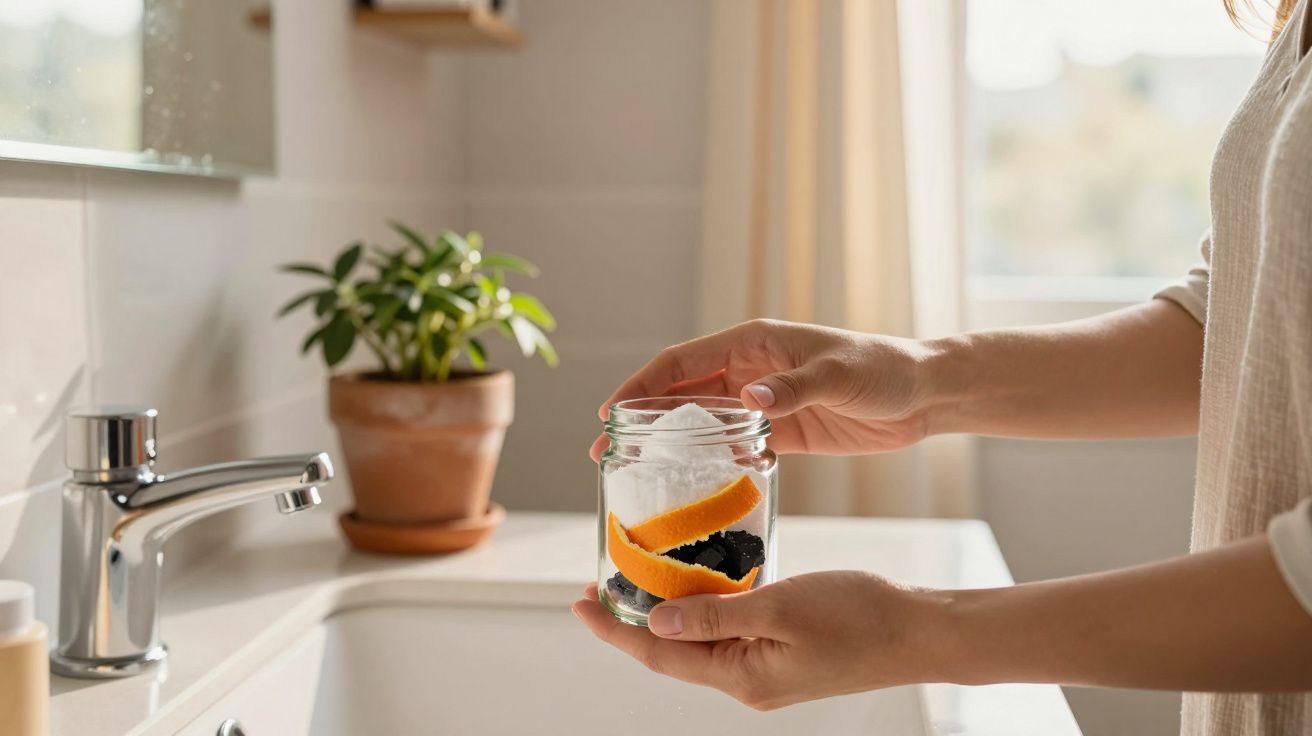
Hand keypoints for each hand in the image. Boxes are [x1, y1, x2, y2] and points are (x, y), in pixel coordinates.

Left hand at [571, 572, 946, 709]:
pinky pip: (729, 633)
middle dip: (633, 620)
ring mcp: (766, 670)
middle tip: (601, 583)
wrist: (921, 631)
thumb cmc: (860, 618)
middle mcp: (747, 681)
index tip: (580, 603)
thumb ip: (715, 614)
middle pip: (673, 652)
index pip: (659, 654)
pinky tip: (698, 584)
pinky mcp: (783, 654)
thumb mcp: (780, 607)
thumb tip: (657, 620)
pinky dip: (706, 609)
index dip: (614, 629)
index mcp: (742, 676)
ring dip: (669, 613)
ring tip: (639, 579)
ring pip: (700, 641)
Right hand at [590, 319, 934, 460]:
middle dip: (640, 419)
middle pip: (681, 393)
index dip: (642, 385)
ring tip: (632, 473)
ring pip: (701, 422)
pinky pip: (733, 446)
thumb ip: (794, 387)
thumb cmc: (883, 370)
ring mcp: (762, 401)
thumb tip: (750, 398)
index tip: (609, 412)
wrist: (924, 394)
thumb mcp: (838, 376)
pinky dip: (708, 462)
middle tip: (604, 452)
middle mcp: (749, 369)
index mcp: (753, 343)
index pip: (682, 361)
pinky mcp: (781, 432)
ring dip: (667, 444)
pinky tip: (688, 487)